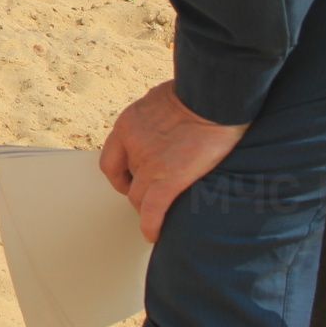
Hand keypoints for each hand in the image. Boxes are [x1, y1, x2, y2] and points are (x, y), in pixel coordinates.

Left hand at [99, 81, 248, 242]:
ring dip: (146, 209)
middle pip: (125, 180)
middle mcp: (133, 144)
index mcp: (128, 124)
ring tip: (158, 217)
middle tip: (150, 199)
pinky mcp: (170, 178)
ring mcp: (150, 162)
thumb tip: (165, 124)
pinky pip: (153, 210)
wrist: (214, 95)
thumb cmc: (198, 92)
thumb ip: (156, 117)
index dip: (120, 175)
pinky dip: (151, 225)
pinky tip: (154, 235)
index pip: (111, 158)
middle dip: (136, 192)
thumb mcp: (162, 99)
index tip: (131, 181)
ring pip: (139, 198)